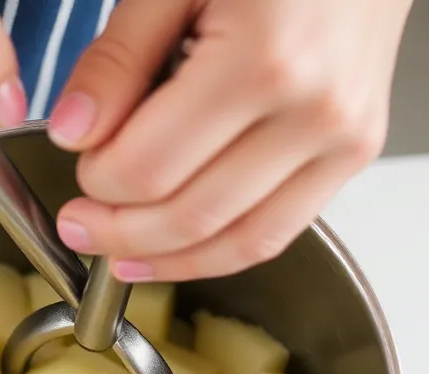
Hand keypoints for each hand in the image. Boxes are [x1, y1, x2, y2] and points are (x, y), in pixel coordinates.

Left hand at [47, 0, 412, 281]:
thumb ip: (119, 59)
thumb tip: (73, 134)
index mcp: (261, 61)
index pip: (150, 166)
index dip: (98, 181)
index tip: (76, 166)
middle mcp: (313, 111)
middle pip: (192, 214)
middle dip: (120, 231)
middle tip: (79, 226)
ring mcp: (343, 139)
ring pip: (239, 242)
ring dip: (169, 259)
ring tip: (120, 256)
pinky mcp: (355, 153)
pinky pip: (280, 230)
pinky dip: (222, 251)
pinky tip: (178, 250)